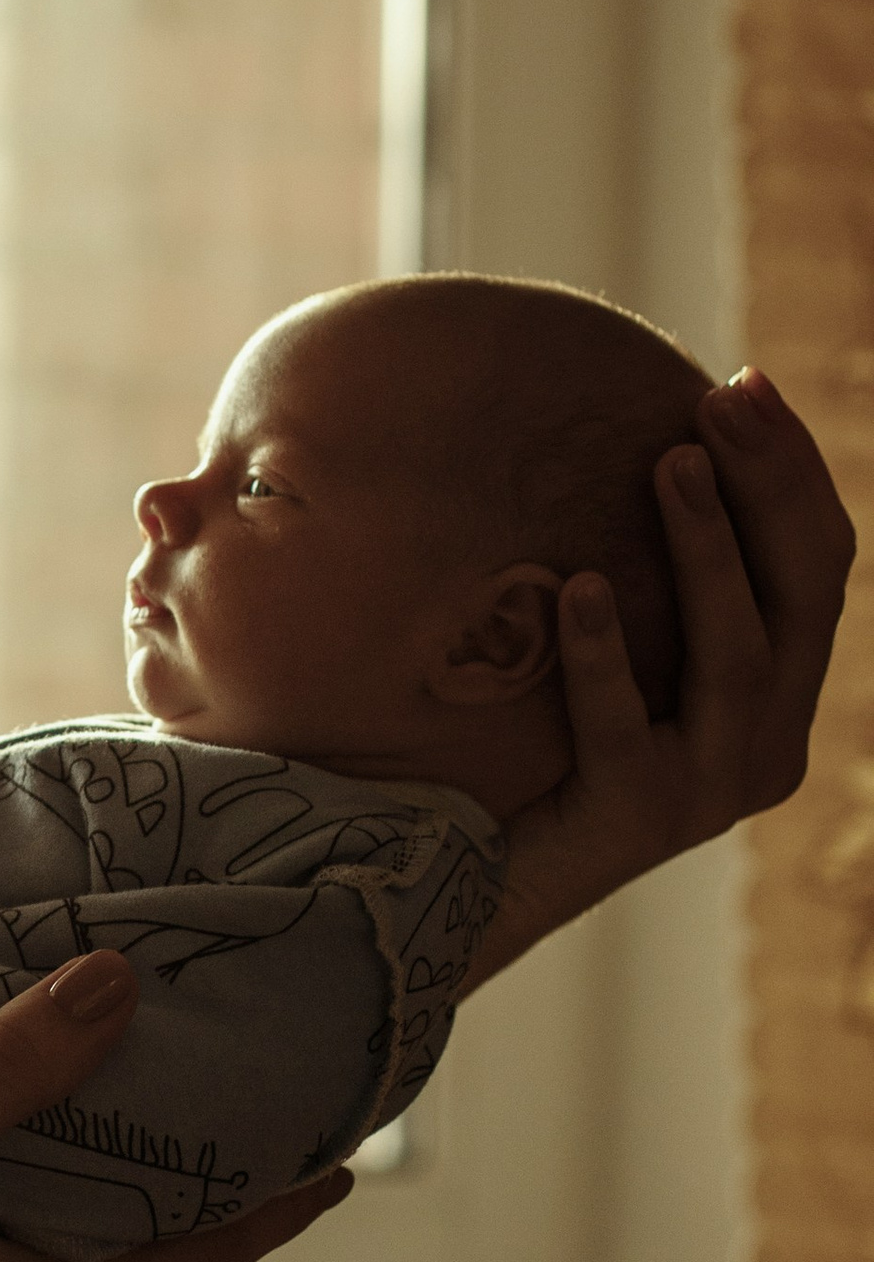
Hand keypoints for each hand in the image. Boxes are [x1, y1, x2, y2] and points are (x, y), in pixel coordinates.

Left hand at [486, 366, 856, 975]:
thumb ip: (621, 557)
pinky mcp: (636, 825)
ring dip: (709, 551)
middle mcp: (763, 744)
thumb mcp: (592, 638)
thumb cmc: (519, 738)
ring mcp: (708, 791)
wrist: (447, 877)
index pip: (814, 566)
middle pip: (801, 596)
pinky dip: (606, 658)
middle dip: (771, 487)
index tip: (744, 385)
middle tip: (724, 401)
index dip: (790, 473)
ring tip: (668, 463)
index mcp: (769, 693)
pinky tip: (580, 589)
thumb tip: (609, 422)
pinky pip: (629, 733)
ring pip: (740, 657)